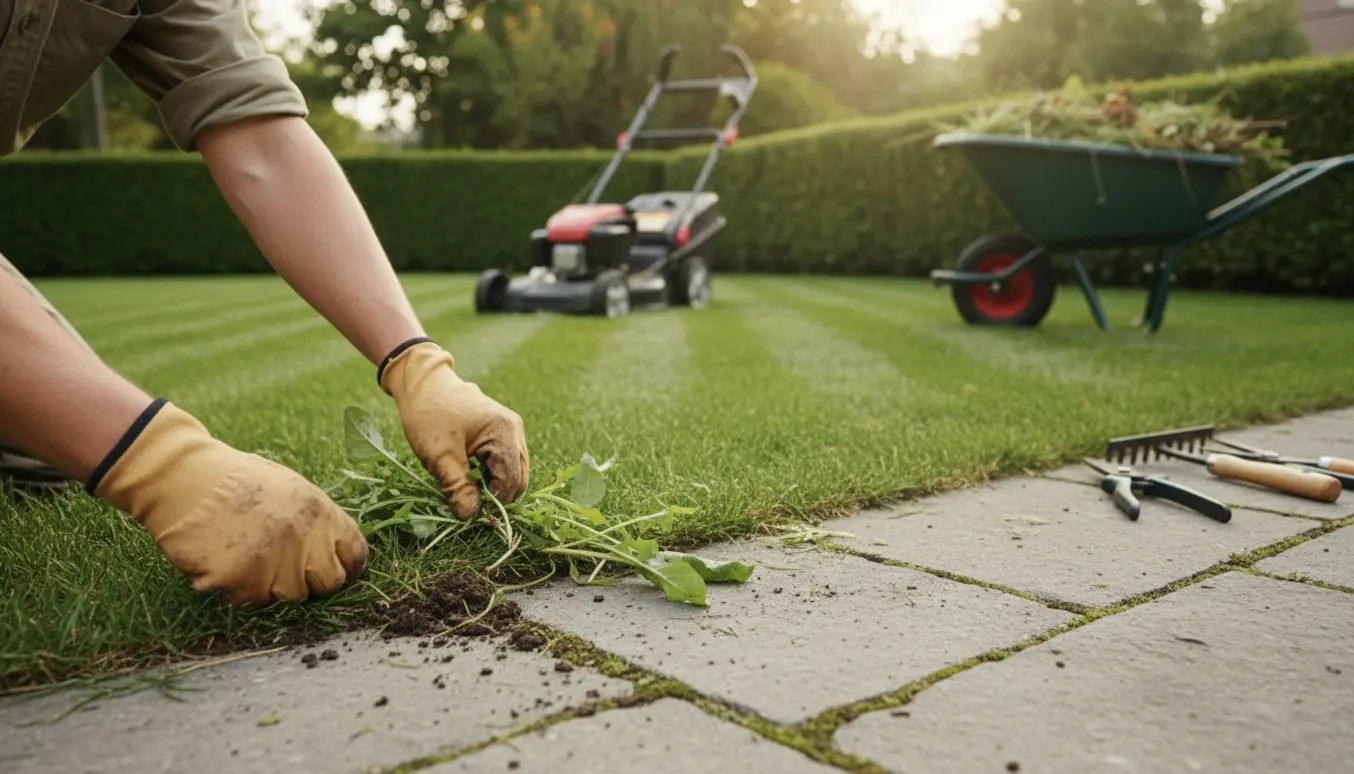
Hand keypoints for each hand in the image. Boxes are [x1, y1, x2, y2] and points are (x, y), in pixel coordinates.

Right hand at [91, 401, 368, 605]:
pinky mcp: (241, 583)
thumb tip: (335, 552)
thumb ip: (317, 521)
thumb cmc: (237, 480)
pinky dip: (236, 586)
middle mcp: (305, 542)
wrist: (185, 478)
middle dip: (312, 580)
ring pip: (288, 596)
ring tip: (246, 553)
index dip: (348, 565)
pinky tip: (221, 558)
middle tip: (286, 567)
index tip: (337, 570)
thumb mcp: (292, 488)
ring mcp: (274, 566)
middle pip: (328, 584)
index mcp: (322, 514)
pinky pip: (248, 600)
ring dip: (271, 584)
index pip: (356, 554)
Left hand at [378, 339, 529, 518]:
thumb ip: (458, 487)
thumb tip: (470, 516)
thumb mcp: (439, 456)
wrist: (422, 384)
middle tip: (468, 505)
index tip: (470, 512)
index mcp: (504, 432)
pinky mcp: (503, 432)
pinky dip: (492, 474)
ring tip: (467, 489)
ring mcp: (511, 430)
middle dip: (496, 496)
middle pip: (518, 478)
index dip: (494, 502)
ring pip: (514, 472)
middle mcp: (515, 430)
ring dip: (494, 486)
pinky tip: (471, 476)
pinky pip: (506, 462)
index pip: (511, 480)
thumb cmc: (429, 416)